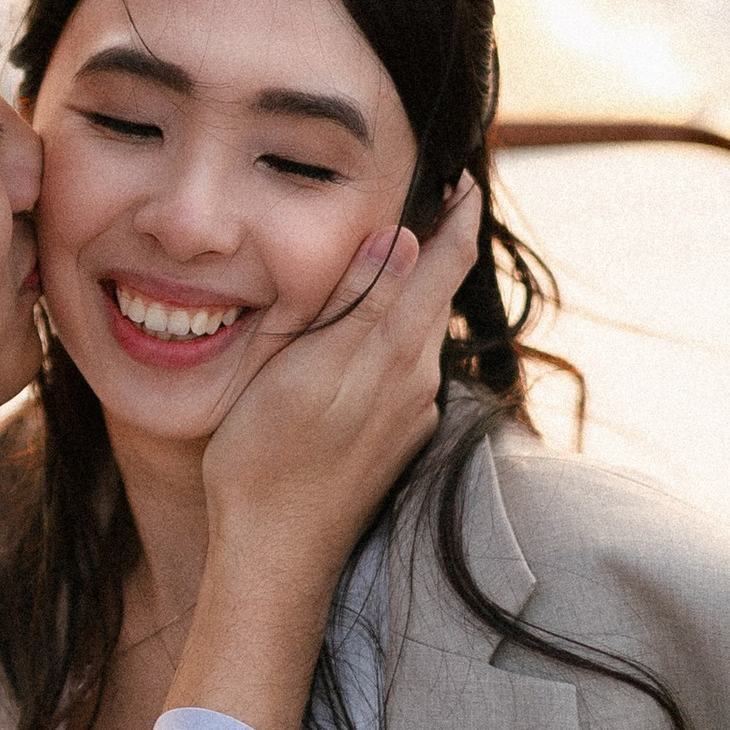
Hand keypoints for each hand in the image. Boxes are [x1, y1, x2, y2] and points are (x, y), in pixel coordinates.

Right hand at [199, 174, 479, 572]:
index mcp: (397, 352)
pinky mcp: (392, 439)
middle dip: (437, 244)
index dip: (456, 215)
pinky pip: (406, 367)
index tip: (461, 174)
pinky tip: (367, 332)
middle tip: (429, 196)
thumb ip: (359, 304)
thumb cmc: (267, 460)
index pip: (444, 264)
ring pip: (421, 331)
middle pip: (439, 293)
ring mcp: (408, 414)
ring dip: (417, 289)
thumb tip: (403, 237)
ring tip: (397, 252)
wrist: (275, 555)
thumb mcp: (301, 370)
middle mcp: (417, 381)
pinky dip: (398, 333)